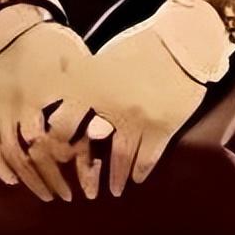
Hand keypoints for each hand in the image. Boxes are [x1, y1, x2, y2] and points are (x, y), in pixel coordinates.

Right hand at [0, 21, 93, 201]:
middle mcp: (17, 102)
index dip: (71, 160)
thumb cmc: (52, 44)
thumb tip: (102, 131)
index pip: (56, 138)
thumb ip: (87, 96)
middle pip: (32, 151)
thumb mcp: (77, 63)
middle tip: (67, 195)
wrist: (13, 22)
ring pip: (10, 152)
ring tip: (45, 193)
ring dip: (27, 177)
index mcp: (43, 92)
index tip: (87, 170)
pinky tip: (12, 179)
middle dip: (51, 177)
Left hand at [48, 24, 205, 197]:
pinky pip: (148, 158)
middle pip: (88, 143)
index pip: (63, 118)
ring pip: (119, 158)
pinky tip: (136, 179)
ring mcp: (137, 118)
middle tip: (79, 176)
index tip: (54, 149)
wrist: (180, 43)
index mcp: (91, 83)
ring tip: (110, 191)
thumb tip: (66, 102)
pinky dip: (140, 171)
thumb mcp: (102, 58)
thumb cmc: (138, 47)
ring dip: (114, 177)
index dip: (56, 136)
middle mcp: (109, 103)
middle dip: (81, 163)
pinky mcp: (162, 127)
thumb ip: (85, 83)